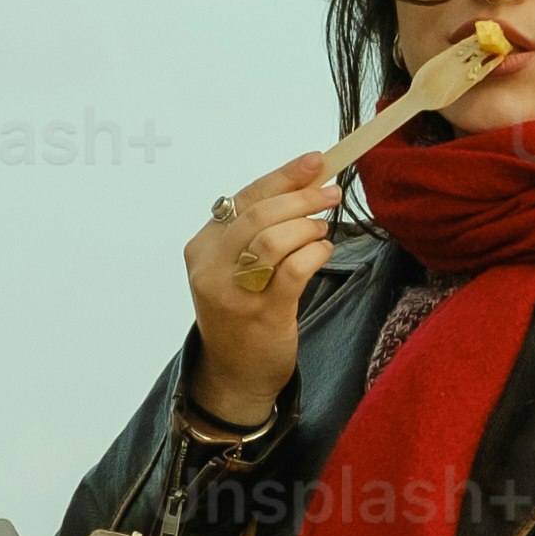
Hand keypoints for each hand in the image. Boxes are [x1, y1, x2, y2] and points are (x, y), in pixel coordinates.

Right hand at [179, 153, 343, 421]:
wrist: (233, 374)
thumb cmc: (241, 313)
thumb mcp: (234, 267)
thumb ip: (257, 229)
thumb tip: (305, 183)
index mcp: (202, 247)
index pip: (245, 199)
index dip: (283, 176)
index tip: (316, 161)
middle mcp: (211, 268)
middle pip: (260, 215)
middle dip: (303, 197)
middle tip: (332, 193)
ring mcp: (234, 292)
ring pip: (274, 239)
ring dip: (308, 227)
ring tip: (322, 231)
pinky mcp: (262, 313)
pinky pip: (295, 269)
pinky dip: (315, 254)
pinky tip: (322, 252)